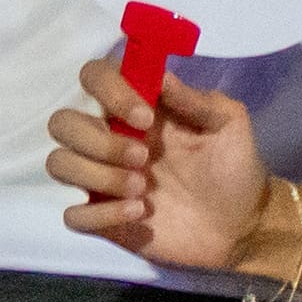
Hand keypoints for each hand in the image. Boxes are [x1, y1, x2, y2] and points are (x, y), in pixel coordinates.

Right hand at [46, 56, 271, 271]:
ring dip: (97, 174)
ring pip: (59, 163)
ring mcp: (102, 178)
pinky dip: (100, 214)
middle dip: (98, 140)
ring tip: (141, 190)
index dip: (109, 91)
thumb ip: (196, 99)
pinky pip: (72, 214)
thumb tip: (160, 76)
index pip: (94, 77)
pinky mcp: (103, 218)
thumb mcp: (228, 124)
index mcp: (136, 107)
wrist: (242, 225)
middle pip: (62, 122)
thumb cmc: (234, 166)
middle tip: (142, 158)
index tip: (145, 118)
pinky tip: (138, 214)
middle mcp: (110, 136)